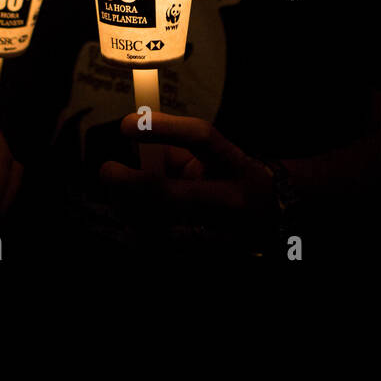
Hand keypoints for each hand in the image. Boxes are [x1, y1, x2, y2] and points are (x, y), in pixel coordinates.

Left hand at [99, 112, 278, 234]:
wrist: (272, 218)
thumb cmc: (229, 179)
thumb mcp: (213, 158)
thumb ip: (177, 152)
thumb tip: (137, 149)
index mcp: (234, 164)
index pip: (200, 138)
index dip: (162, 129)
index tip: (125, 124)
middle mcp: (231, 200)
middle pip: (170, 195)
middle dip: (131, 185)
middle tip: (108, 171)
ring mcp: (222, 235)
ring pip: (157, 227)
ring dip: (130, 212)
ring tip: (122, 199)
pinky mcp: (211, 255)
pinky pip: (162, 248)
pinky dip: (142, 234)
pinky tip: (137, 223)